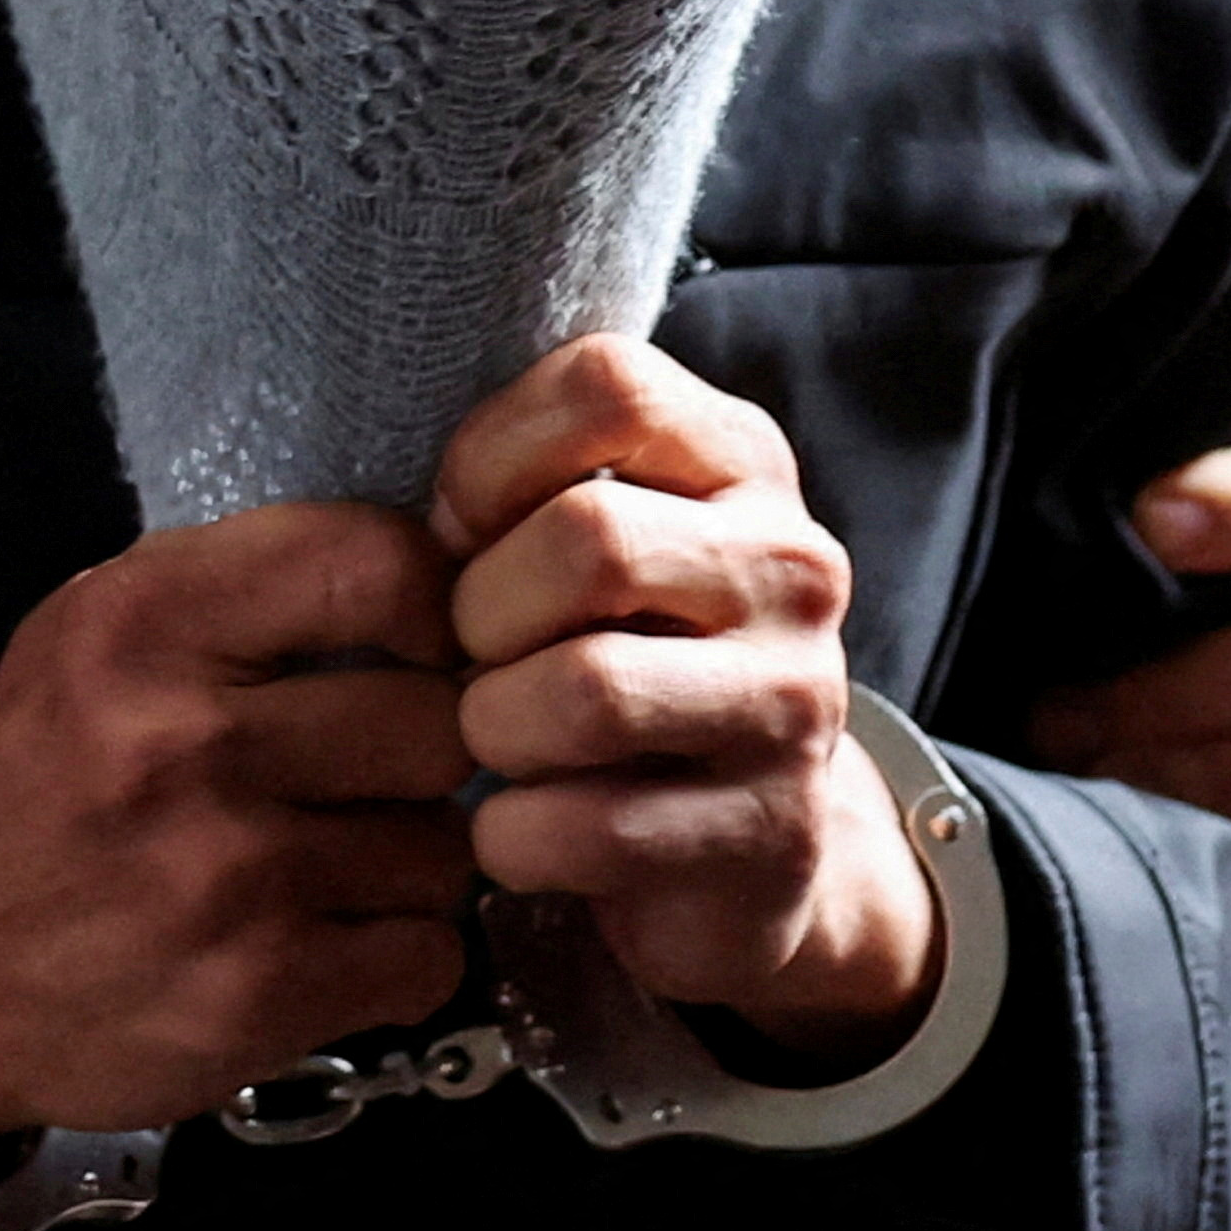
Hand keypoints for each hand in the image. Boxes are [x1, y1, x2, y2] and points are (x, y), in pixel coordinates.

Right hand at [0, 508, 474, 1161]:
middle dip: (418, 752)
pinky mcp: (260, 998)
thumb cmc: (43, 780)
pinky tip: (327, 945)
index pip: (378, 567)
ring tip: (332, 868)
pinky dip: (397, 956)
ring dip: (408, 862)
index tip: (420, 648)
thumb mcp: (97, 631)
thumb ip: (250, 587)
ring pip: (445, 846)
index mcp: (146, 621)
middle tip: (364, 778)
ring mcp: (229, 879)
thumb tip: (441, 584)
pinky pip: (430, 956)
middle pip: (438, 720)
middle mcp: (188, 741)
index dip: (435, 607)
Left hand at [433, 337, 939, 1060]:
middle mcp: (792, 566)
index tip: (462, 532)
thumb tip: (433, 531)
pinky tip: (522, 830)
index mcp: (741, 462)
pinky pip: (592, 828)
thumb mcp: (598, 541)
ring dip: (495, 727)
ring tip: (499, 740)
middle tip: (472, 656)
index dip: (493, 458)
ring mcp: (797, 703)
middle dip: (482, 610)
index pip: (609, 387)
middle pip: (592, 539)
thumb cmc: (625, 658)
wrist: (746, 842)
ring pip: (590, 691)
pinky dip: (515, 837)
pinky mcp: (775, 834)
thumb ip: (531, 488)